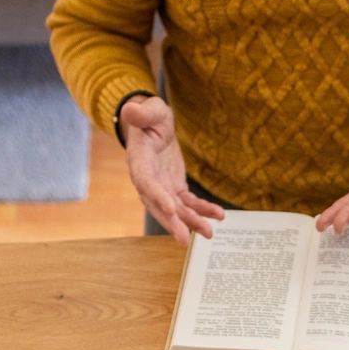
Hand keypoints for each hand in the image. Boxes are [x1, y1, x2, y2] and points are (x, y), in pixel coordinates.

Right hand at [120, 96, 224, 245]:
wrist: (152, 125)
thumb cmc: (150, 116)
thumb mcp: (149, 109)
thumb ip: (141, 113)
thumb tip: (130, 110)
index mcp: (139, 161)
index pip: (146, 182)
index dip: (157, 196)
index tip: (171, 209)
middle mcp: (147, 179)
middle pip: (158, 205)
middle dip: (172, 222)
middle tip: (185, 239)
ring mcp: (161, 186)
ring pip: (175, 209)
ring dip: (191, 222)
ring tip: (208, 233)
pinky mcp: (174, 188)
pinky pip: (188, 203)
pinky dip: (202, 210)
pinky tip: (218, 216)